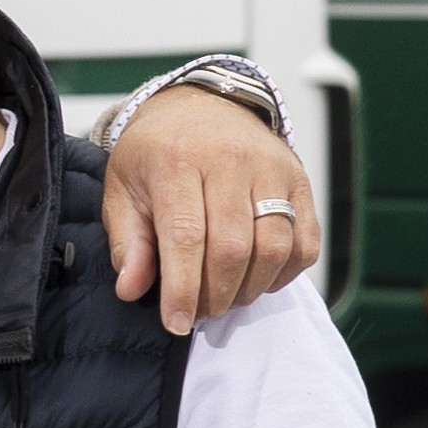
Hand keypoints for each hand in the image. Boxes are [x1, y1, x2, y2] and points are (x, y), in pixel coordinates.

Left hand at [97, 85, 317, 336]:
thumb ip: (128, 240)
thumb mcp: (123, 188)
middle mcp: (231, 161)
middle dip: (216, 295)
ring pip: (275, 248)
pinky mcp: (299, 180)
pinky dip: (284, 274)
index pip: (186, 236)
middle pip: (233, 248)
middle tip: (199, 311)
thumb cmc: (157, 153)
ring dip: (249, 288)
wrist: (202, 105)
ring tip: (226, 297)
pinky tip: (256, 279)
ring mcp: (272, 169)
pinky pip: (305, 242)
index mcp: (178, 161)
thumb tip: (131, 288)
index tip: (177, 323)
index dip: (183, 288)